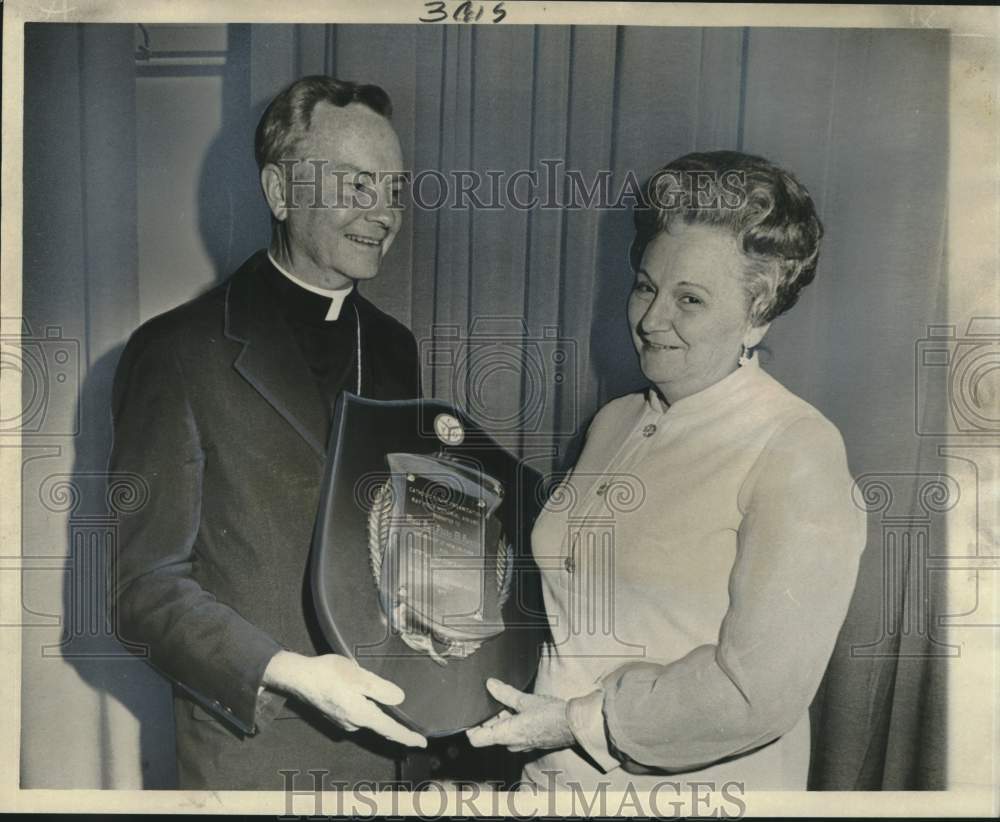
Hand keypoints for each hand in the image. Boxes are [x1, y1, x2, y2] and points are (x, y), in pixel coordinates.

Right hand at [262, 651, 425, 747]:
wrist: (298, 677)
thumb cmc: (329, 674)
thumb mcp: (359, 677)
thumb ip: (380, 689)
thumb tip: (399, 699)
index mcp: (361, 715)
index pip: (390, 730)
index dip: (407, 737)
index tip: (422, 743)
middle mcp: (352, 723)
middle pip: (379, 725)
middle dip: (393, 722)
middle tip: (409, 720)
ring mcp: (342, 721)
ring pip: (367, 717)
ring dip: (376, 710)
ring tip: (385, 697)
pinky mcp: (335, 715)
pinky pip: (357, 713)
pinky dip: (365, 707)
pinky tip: (363, 694)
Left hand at [465, 678, 573, 752]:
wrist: (573, 725)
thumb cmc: (551, 715)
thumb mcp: (525, 700)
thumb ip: (505, 693)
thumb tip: (490, 684)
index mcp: (505, 735)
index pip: (476, 739)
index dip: (469, 726)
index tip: (470, 712)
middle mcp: (511, 743)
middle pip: (490, 732)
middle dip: (489, 716)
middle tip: (491, 697)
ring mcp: (521, 744)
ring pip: (503, 731)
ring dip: (502, 717)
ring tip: (507, 699)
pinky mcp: (530, 741)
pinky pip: (515, 732)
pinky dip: (513, 720)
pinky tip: (519, 706)